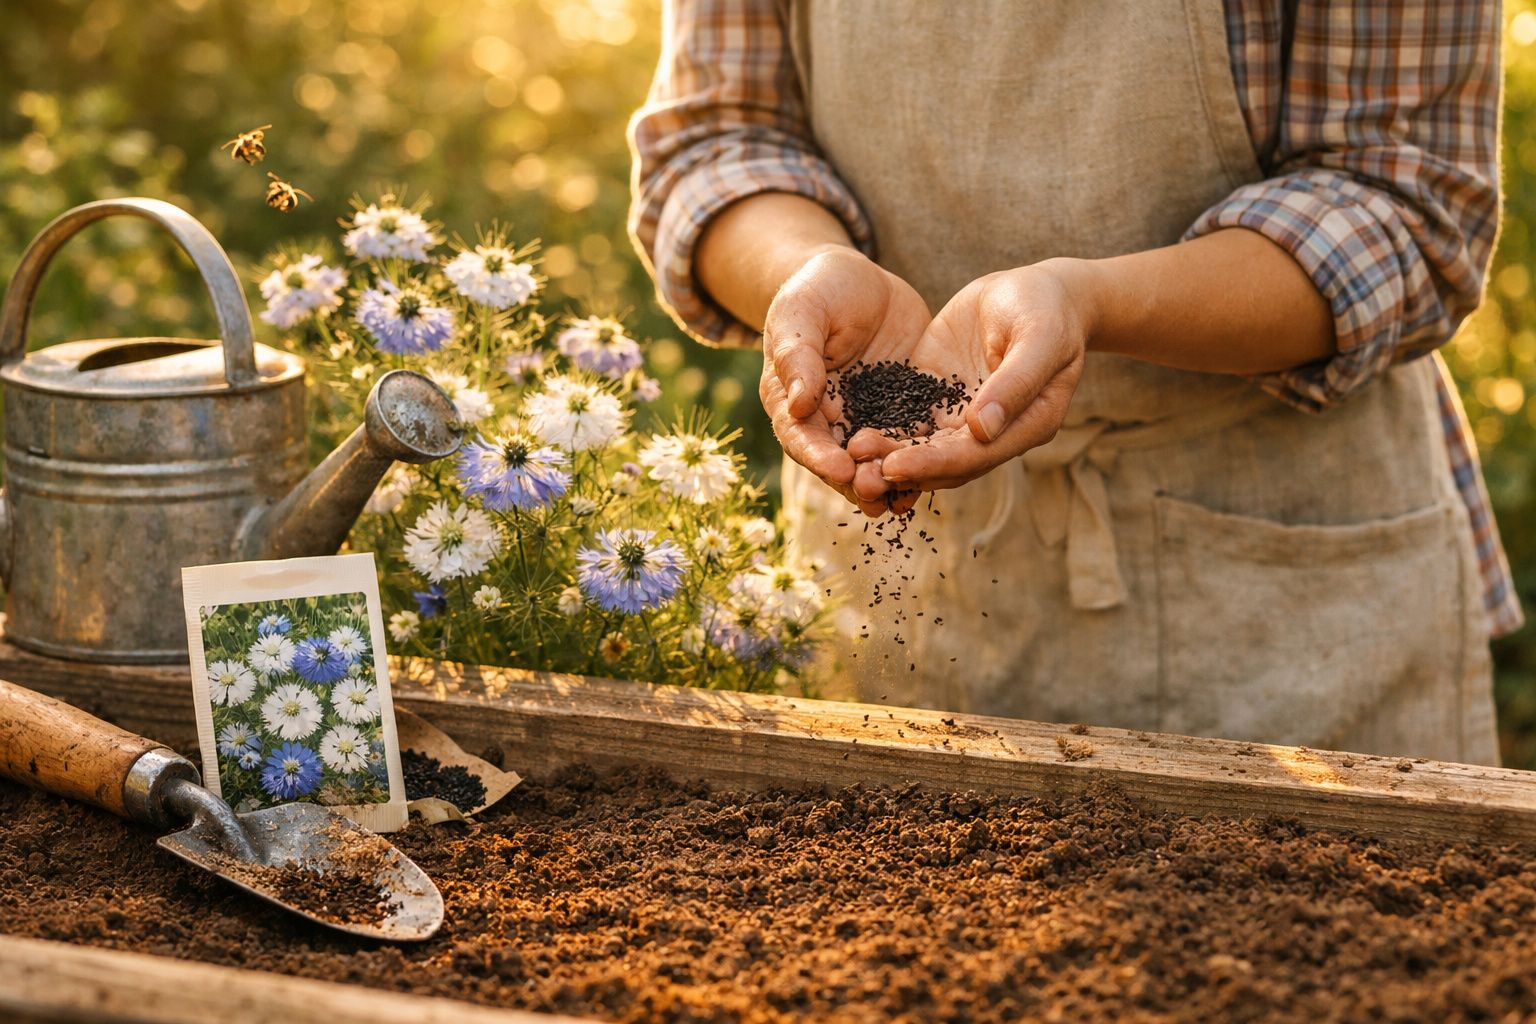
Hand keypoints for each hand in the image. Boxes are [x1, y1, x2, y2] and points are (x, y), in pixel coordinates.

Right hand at [760, 245, 933, 516]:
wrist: (862, 278)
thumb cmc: (819, 289)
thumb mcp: (802, 311)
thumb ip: (798, 354)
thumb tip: (799, 404)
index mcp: (790, 398)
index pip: (800, 435)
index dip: (818, 456)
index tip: (841, 469)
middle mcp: (825, 420)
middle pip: (836, 461)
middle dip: (855, 480)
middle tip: (876, 492)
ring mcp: (863, 420)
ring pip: (872, 461)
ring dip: (886, 482)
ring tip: (903, 499)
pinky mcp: (899, 412)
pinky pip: (907, 442)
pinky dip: (918, 462)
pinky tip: (937, 476)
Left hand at [845, 261, 1088, 498]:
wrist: (1035, 290)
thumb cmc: (1046, 308)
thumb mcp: (1039, 336)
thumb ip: (1015, 382)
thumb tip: (981, 429)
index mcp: (1027, 425)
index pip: (976, 455)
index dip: (935, 463)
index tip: (895, 465)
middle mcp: (993, 433)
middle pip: (944, 461)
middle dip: (901, 467)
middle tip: (858, 469)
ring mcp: (962, 417)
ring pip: (921, 447)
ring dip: (886, 454)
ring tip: (848, 452)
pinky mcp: (937, 397)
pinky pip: (907, 419)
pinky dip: (882, 428)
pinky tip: (848, 429)